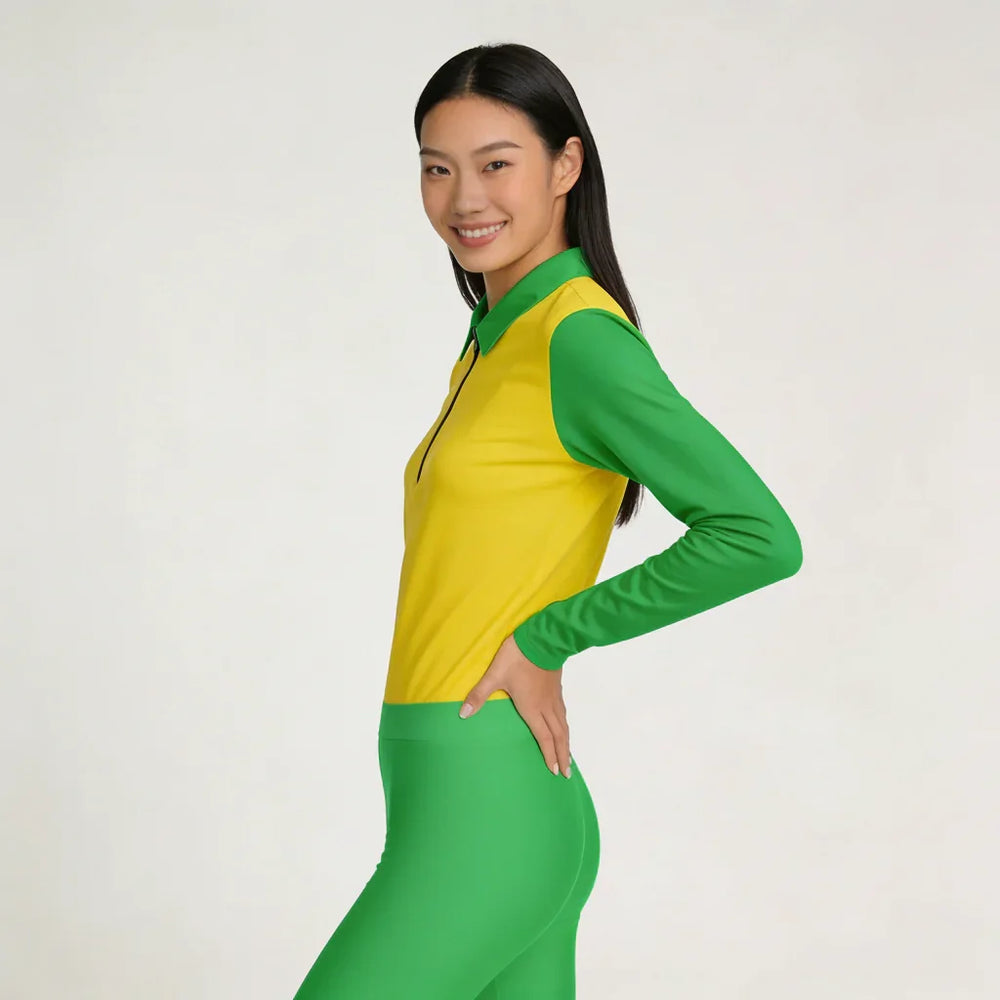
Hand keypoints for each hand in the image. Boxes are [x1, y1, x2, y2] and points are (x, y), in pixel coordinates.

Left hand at [459, 633, 571, 777]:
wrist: (542, 638)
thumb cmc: (518, 658)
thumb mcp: (495, 675)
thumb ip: (480, 694)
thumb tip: (463, 713)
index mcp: (532, 708)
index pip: (544, 737)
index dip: (549, 755)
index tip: (555, 771)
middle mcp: (546, 706)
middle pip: (558, 736)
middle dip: (562, 755)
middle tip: (566, 773)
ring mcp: (553, 697)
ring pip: (564, 725)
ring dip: (566, 743)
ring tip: (569, 757)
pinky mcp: (556, 688)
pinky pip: (563, 713)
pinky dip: (565, 726)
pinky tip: (564, 726)